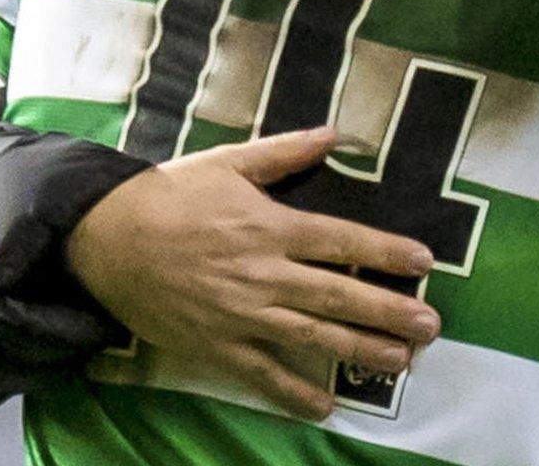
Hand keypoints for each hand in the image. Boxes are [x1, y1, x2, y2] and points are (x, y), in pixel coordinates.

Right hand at [65, 126, 441, 418]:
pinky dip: (294, 392)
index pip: (343, 241)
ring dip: (360, 349)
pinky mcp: (216, 344)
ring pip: (313, 335)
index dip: (386, 252)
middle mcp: (265, 273)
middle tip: (430, 325)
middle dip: (390, 311)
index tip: (423, 262)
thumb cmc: (171, 195)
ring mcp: (242, 313)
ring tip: (401, 361)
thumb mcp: (229, 162)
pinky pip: (262, 374)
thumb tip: (333, 134)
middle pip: (339, 294)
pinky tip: (325, 405)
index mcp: (271, 226)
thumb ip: (285, 152)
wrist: (108, 237)